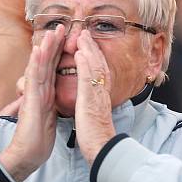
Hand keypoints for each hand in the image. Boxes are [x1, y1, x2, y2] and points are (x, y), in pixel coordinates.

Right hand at [0, 26, 64, 181]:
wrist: (27, 154)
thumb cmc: (35, 139)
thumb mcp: (45, 118)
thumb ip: (43, 106)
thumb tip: (42, 99)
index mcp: (45, 94)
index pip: (52, 69)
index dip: (58, 53)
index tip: (65, 37)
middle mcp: (39, 91)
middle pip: (47, 63)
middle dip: (53, 44)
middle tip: (61, 25)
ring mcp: (33, 94)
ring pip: (40, 66)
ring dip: (45, 48)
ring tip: (51, 31)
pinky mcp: (30, 101)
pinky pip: (34, 79)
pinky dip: (36, 63)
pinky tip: (38, 50)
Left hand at [74, 30, 115, 163]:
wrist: (101, 149)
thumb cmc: (96, 138)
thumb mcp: (93, 118)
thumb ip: (93, 107)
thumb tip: (91, 104)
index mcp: (101, 97)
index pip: (98, 73)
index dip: (94, 58)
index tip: (87, 46)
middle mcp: (101, 93)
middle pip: (99, 65)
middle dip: (92, 48)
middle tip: (85, 33)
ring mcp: (97, 95)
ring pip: (95, 67)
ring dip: (89, 49)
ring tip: (82, 35)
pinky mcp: (91, 99)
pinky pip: (89, 77)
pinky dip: (85, 63)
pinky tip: (79, 52)